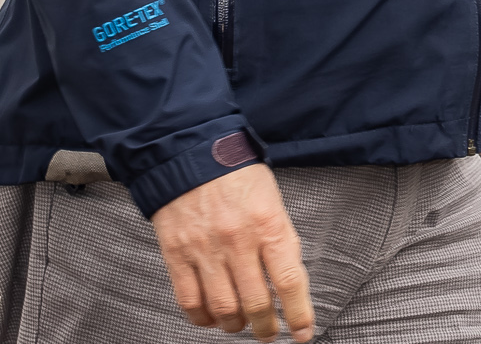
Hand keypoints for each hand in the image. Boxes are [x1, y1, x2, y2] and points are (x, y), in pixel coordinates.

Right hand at [151, 165, 313, 339]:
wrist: (191, 154)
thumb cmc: (237, 176)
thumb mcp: (272, 201)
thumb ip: (280, 240)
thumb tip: (288, 281)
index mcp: (268, 224)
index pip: (289, 281)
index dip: (299, 314)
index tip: (303, 333)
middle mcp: (238, 241)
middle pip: (256, 303)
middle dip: (267, 327)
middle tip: (270, 333)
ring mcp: (206, 250)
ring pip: (224, 309)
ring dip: (236, 326)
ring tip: (242, 326)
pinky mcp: (177, 255)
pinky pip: (190, 302)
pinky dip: (203, 319)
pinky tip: (212, 319)